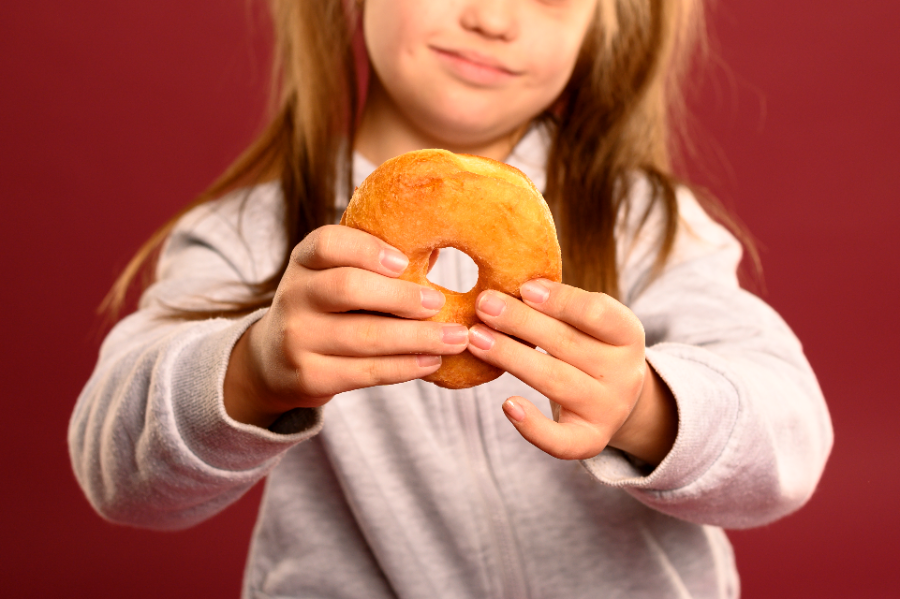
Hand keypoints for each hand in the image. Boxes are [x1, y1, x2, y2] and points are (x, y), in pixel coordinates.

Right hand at [224, 225, 467, 427]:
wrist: (275, 360)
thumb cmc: (329, 308)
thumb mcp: (336, 275)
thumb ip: (377, 261)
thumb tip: (439, 244)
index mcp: (305, 260)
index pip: (327, 243)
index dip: (367, 249)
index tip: (404, 261)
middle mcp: (294, 294)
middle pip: (347, 288)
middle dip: (400, 297)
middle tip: (439, 303)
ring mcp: (296, 338)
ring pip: (362, 336)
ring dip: (416, 338)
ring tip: (454, 338)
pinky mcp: (308, 377)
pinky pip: (363, 372)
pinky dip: (403, 367)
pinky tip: (431, 361)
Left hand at [466, 279, 676, 463]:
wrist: (617, 399)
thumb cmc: (589, 347)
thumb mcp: (587, 322)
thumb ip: (560, 306)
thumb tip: (512, 288)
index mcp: (627, 333)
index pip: (597, 312)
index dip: (560, 300)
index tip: (523, 288)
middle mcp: (625, 373)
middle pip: (567, 344)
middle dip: (520, 322)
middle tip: (483, 305)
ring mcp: (608, 409)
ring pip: (556, 381)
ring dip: (511, 357)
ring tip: (475, 339)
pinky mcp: (590, 440)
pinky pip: (561, 440)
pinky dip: (533, 426)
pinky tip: (507, 405)